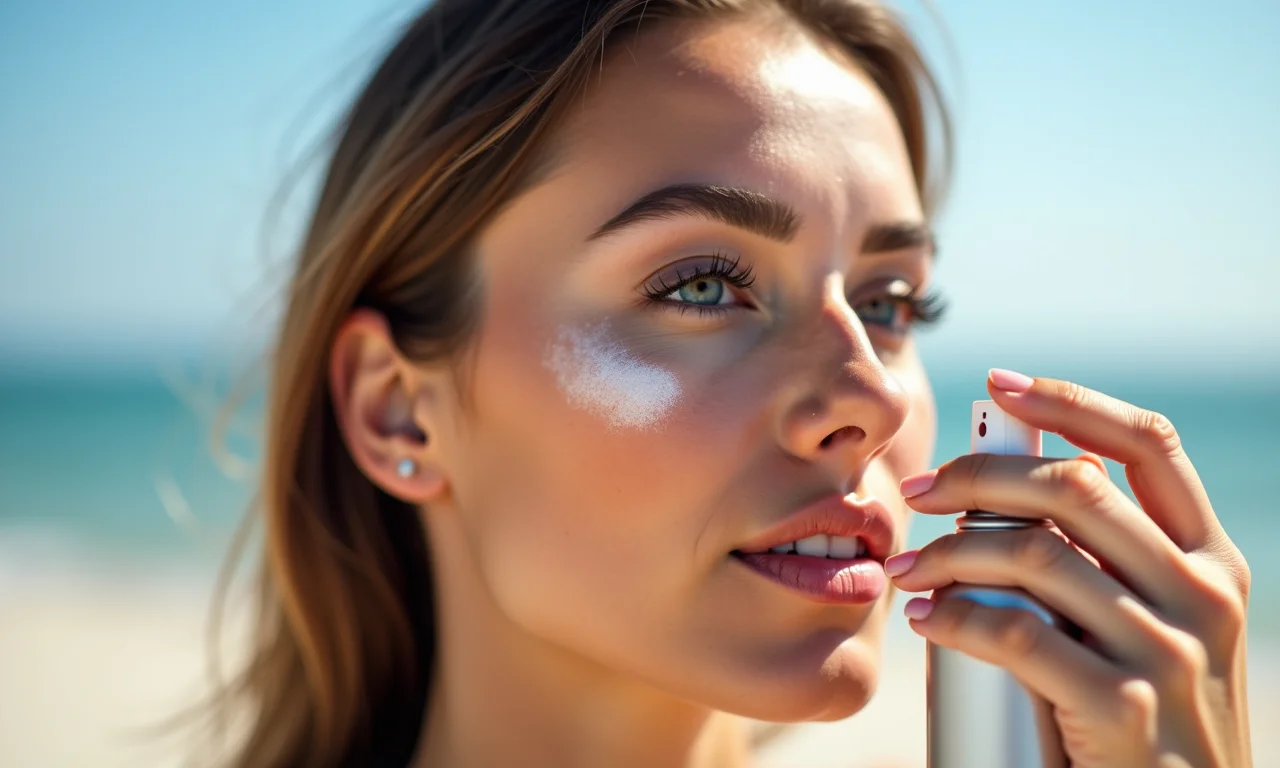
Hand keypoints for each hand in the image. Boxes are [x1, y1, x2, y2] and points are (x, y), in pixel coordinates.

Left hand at [884, 369, 1251, 767]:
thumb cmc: (1149, 716)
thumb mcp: (1158, 628)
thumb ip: (1113, 563)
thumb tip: (1010, 494)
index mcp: (1210, 559)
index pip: (1149, 445)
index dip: (1072, 402)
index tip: (1000, 385)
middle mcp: (1202, 592)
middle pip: (1075, 488)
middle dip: (979, 474)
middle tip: (920, 490)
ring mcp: (1169, 649)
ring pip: (1034, 555)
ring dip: (950, 551)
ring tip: (909, 565)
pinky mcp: (1123, 706)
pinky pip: (1016, 634)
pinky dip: (953, 617)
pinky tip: (925, 617)